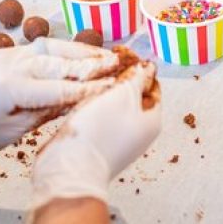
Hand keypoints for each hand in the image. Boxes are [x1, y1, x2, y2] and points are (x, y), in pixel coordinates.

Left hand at [0, 38, 118, 157]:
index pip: (62, 88)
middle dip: (93, 64)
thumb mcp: (10, 133)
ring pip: (53, 49)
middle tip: (120, 64)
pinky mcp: (8, 53)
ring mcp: (10, 54)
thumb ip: (43, 114)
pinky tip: (79, 54)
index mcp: (13, 88)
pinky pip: (41, 49)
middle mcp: (13, 64)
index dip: (90, 90)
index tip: (115, 89)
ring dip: (81, 51)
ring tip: (106, 55)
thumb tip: (72, 103)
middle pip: (62, 62)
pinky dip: (64, 50)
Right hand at [30, 59, 160, 213]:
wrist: (69, 168)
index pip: (153, 85)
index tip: (122, 55)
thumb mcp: (124, 95)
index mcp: (152, 120)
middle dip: (120, 78)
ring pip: (113, 105)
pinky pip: (98, 117)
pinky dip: (91, 104)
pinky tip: (79, 97)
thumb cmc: (100, 131)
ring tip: (89, 77)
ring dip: (102, 90)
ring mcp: (118, 139)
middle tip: (103, 64)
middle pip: (133, 95)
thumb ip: (138, 77)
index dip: (139, 67)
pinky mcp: (97, 143)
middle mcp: (138, 131)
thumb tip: (149, 66)